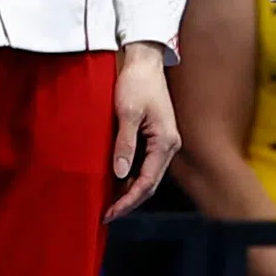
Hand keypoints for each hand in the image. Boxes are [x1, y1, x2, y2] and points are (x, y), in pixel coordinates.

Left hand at [105, 40, 180, 221]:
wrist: (144, 61)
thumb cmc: (136, 83)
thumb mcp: (127, 112)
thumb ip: (124, 143)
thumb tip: (120, 173)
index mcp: (165, 142)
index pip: (147, 182)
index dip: (128, 200)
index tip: (110, 212)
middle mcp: (168, 146)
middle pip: (150, 183)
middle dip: (129, 201)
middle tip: (106, 214)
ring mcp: (163, 142)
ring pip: (147, 176)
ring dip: (129, 191)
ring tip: (108, 203)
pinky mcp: (155, 137)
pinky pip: (144, 164)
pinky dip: (130, 176)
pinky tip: (115, 182)